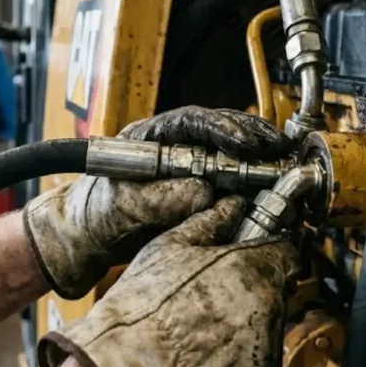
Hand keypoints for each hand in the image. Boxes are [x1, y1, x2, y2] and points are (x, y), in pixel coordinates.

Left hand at [23, 107, 289, 298]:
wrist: (82, 244)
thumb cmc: (90, 217)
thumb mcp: (118, 208)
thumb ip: (156, 200)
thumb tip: (201, 193)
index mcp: (147, 139)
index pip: (190, 122)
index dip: (222, 128)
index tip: (246, 143)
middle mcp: (171, 149)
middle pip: (218, 132)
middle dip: (251, 137)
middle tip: (278, 148)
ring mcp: (185, 170)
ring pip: (228, 155)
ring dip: (257, 159)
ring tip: (283, 164)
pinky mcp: (196, 194)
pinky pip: (228, 184)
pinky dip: (252, 186)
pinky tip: (271, 190)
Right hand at [37, 196, 297, 366]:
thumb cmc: (145, 310)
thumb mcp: (169, 248)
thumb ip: (208, 222)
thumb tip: (227, 208)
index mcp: (252, 270)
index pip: (284, 251)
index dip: (265, 248)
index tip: (250, 251)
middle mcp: (267, 310)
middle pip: (274, 290)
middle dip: (250, 286)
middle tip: (212, 289)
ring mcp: (262, 350)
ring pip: (263, 326)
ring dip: (242, 321)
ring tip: (199, 322)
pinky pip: (251, 362)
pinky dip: (233, 356)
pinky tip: (199, 350)